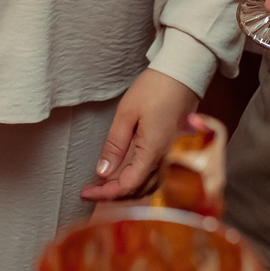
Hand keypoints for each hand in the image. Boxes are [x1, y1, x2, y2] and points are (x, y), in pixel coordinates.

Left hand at [82, 69, 199, 202]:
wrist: (183, 75)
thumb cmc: (155, 89)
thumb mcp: (127, 113)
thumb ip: (115, 145)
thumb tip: (102, 172)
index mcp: (152, 152)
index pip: (127, 185)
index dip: (104, 193)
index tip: (86, 192)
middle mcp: (165, 160)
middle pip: (138, 191)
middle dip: (112, 195)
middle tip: (89, 190)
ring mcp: (171, 157)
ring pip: (148, 187)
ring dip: (126, 190)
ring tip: (104, 185)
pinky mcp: (172, 151)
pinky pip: (155, 177)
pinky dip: (138, 182)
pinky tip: (125, 175)